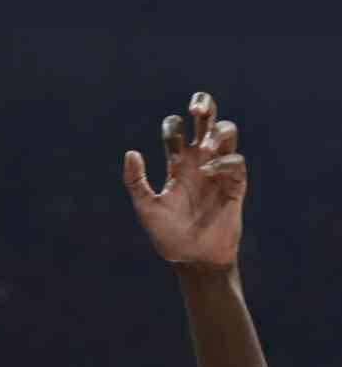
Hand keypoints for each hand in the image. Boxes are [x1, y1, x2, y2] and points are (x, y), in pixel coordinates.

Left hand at [124, 93, 245, 269]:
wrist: (192, 260)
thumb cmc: (167, 236)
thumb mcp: (146, 208)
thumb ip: (136, 182)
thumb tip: (130, 153)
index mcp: (177, 165)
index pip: (176, 132)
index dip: (173, 125)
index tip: (170, 134)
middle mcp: (199, 163)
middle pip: (207, 122)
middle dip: (204, 106)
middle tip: (196, 107)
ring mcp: (219, 171)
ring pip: (227, 134)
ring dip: (219, 130)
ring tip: (206, 143)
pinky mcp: (235, 185)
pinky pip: (235, 161)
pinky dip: (223, 161)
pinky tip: (208, 171)